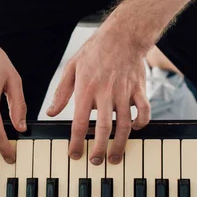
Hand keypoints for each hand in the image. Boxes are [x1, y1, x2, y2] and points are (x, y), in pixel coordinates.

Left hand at [47, 24, 149, 164]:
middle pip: (103, 128)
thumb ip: (61, 92)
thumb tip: (51, 113)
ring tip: (115, 157)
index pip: (79, 122)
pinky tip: (135, 130)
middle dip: (100, 149)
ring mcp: (125, 92)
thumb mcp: (71, 68)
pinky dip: (141, 123)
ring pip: (124, 125)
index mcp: (86, 89)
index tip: (74, 155)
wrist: (123, 34)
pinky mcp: (139, 89)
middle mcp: (106, 93)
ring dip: (120, 144)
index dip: (76, 142)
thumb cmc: (95, 51)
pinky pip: (144, 111)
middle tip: (96, 162)